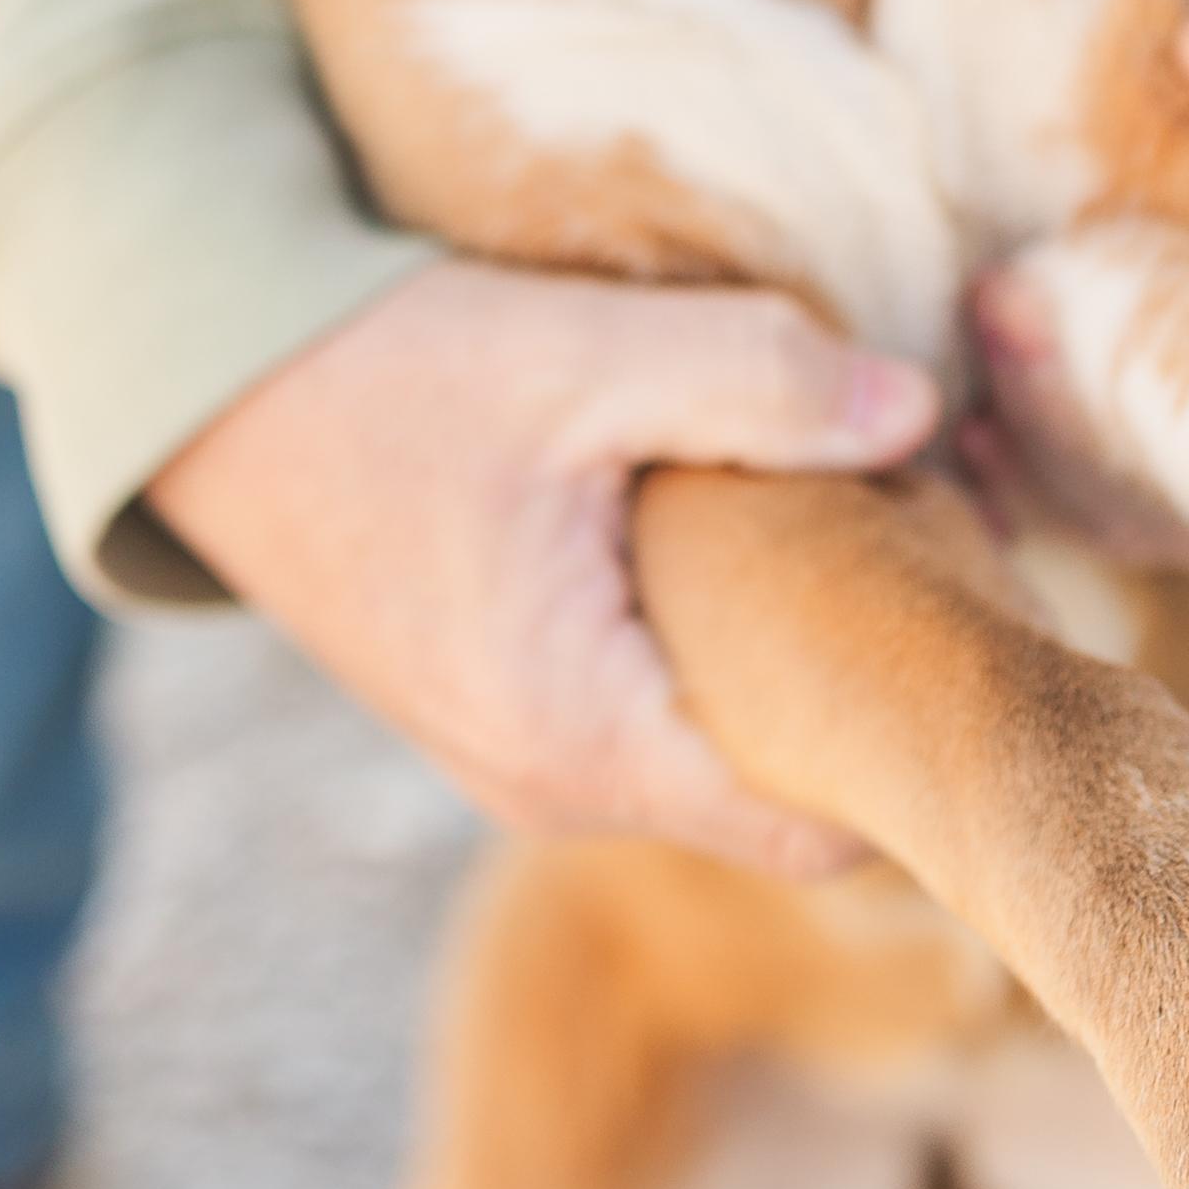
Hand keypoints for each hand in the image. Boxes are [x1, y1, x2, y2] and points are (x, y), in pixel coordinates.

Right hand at [152, 256, 935, 879]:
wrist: (202, 385)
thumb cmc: (379, 375)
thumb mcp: (581, 357)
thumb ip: (758, 380)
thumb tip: (919, 416)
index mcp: (582, 743)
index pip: (814, 831)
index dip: (914, 745)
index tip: (986, 629)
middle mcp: (550, 786)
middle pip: (774, 783)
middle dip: (863, 677)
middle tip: (947, 539)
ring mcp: (517, 756)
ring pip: (714, 738)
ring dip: (789, 648)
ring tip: (868, 516)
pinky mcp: (500, 703)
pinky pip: (654, 703)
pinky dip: (718, 634)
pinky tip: (759, 525)